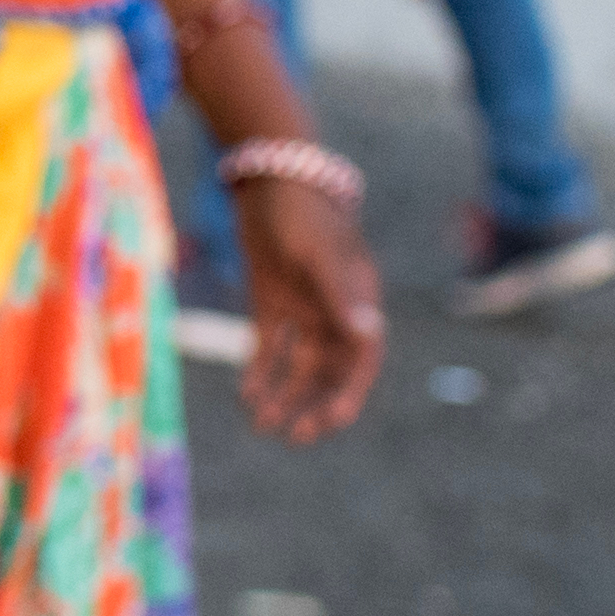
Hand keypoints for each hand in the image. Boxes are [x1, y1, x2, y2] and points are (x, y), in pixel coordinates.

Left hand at [234, 175, 383, 442]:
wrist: (268, 179)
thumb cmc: (302, 213)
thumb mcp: (320, 255)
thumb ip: (341, 296)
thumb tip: (368, 336)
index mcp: (357, 303)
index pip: (359, 359)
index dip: (348, 392)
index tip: (332, 421)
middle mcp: (333, 312)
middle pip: (329, 370)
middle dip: (314, 403)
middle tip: (297, 436)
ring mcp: (303, 309)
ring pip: (297, 365)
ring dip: (283, 394)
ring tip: (262, 424)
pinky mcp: (272, 303)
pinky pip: (268, 347)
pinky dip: (259, 371)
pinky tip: (246, 395)